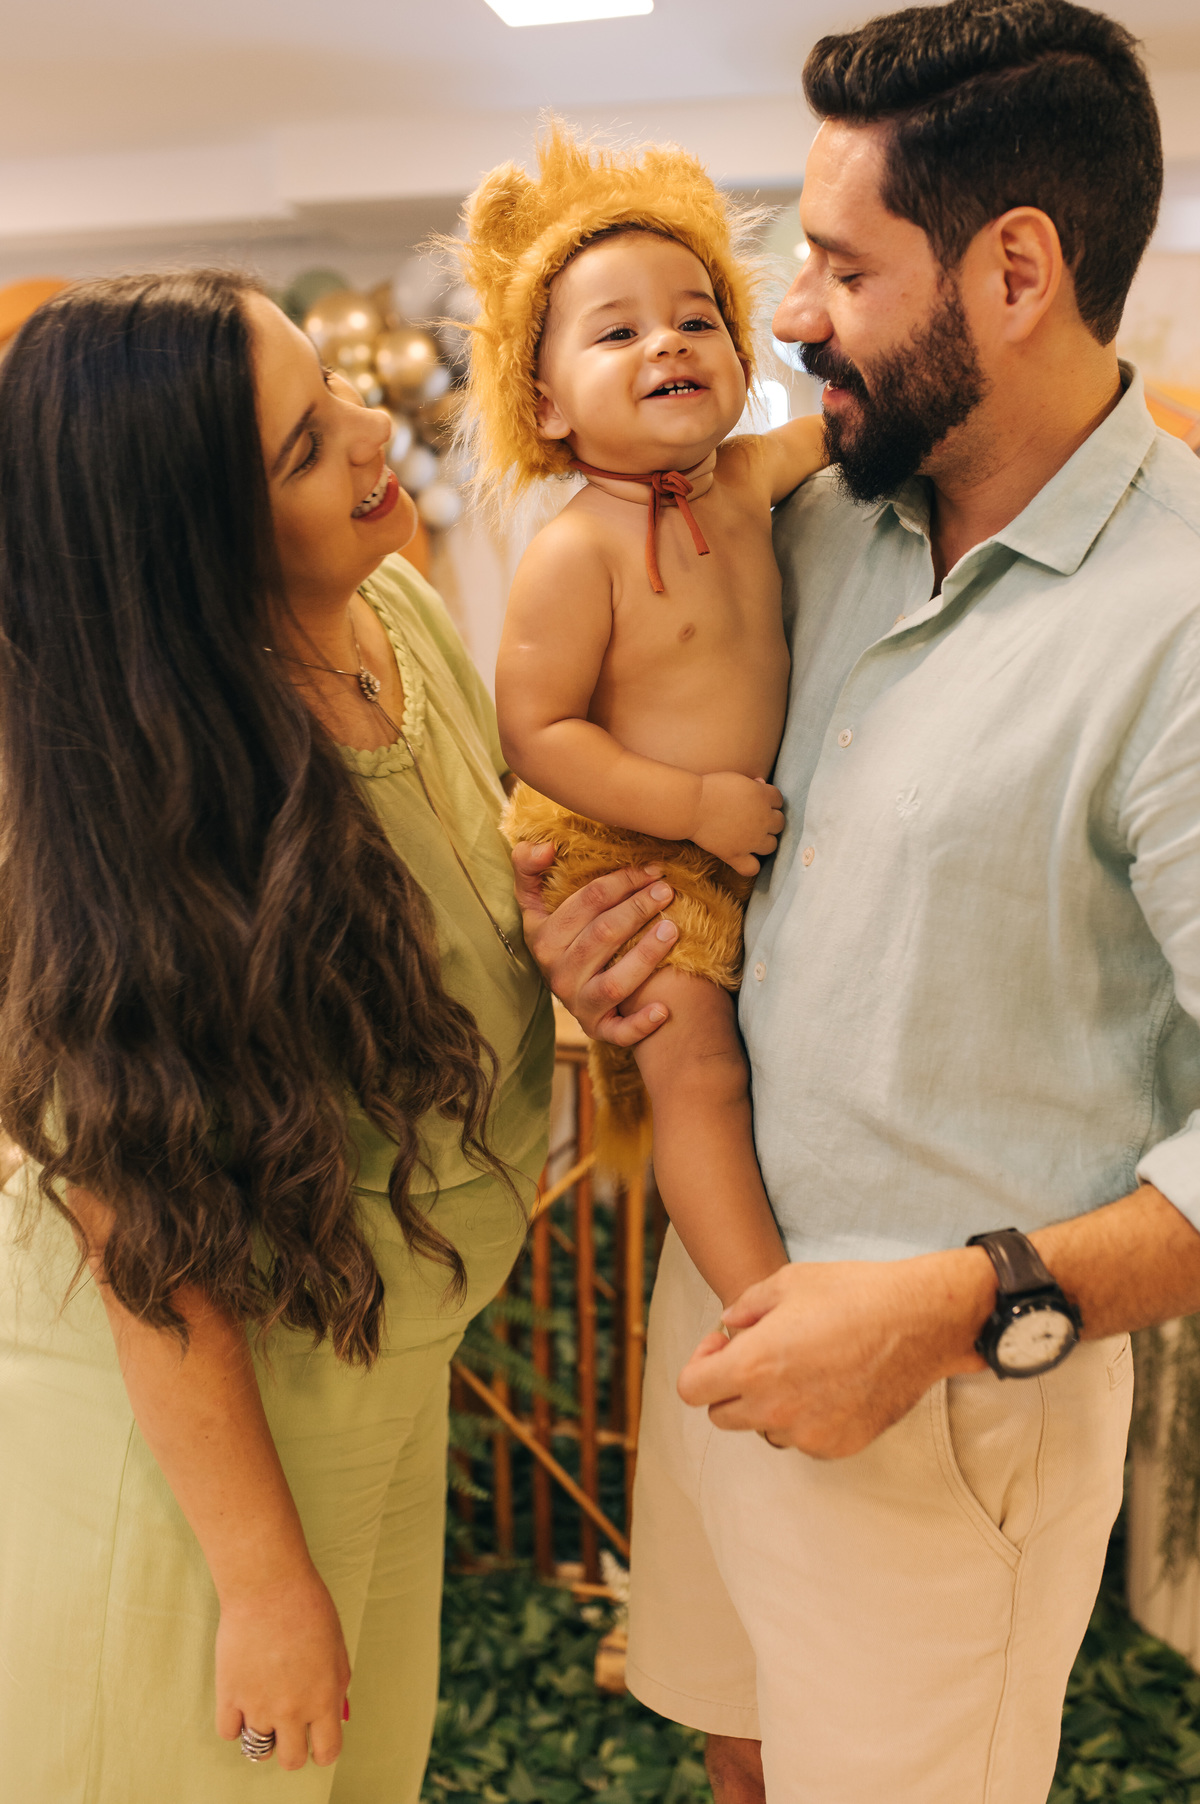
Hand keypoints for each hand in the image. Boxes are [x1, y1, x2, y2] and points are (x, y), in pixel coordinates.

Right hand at [215, 1567, 350, 1770]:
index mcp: (323, 1698)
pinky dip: (234, 1723)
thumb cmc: (308, 1607)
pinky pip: (228, 1732)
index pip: (326, 1752)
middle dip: (292, 1747)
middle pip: (290, 1760)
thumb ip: (337, 1685)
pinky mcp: (229, 1694)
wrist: (268, 1585)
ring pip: (258, 1750)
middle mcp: (292, 1710)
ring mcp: (258, 1705)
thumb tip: (334, 1715)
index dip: (322, 1750)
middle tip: (289, 1726)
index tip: (316, 1740)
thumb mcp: (337, 1647)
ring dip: (263, 1733)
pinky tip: (242, 1700)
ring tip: (264, 1707)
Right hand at [512, 842, 677, 1043]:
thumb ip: (529, 869)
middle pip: (603, 935)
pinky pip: (618, 1032)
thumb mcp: (536, 903)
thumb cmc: (564, 936)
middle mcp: (556, 973)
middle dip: (639, 908)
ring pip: (614, 981)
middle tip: (668, 892)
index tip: (652, 870)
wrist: (572, 990)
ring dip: (646, 955)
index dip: (622, 881)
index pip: (587, 901)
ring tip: (672, 929)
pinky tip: (664, 1009)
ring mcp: (577, 1003)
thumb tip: (544, 848)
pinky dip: (640, 1023)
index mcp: (542, 937)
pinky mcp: (597, 1029)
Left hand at [676, 1251, 991, 1458]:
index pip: (691, 1390)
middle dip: (728, 1386)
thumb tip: (729, 1326)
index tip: (725, 1344)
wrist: (920, 1321)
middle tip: (757, 1355)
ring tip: (799, 1368)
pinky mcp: (838, 1445)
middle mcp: (775, 1409)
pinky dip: (804, 1418)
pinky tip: (828, 1384)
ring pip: (763, 1430)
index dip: (700, 1363)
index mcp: (753, 1366)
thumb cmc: (853, 1294)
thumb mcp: (787, 1282)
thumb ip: (745, 1307)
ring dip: (767, 1406)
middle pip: (721, 1416)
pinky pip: (802, 1439)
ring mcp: (808, 1433)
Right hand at [690, 774, 784, 876]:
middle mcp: (762, 819)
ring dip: (764, 842)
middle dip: (769, 821)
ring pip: (772, 845)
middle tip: (753, 820)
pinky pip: (752, 868)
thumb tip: (761, 783)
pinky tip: (744, 858)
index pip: (779, 801)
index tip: (756, 802)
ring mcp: (751, 840)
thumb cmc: (710, 787)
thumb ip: (753, 784)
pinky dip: (750, 865)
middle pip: (779, 823)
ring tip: (750, 838)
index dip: (769, 801)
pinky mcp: (736, 854)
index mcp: (763, 797)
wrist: (691, 805)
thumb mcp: (736, 779)